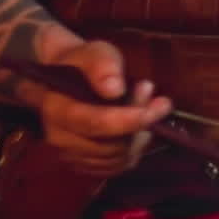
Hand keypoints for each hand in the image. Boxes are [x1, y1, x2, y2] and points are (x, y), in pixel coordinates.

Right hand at [22, 39, 171, 176]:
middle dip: (140, 124)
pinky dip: (133, 151)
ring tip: (151, 111)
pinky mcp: (82, 163)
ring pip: (115, 158)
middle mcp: (60, 137)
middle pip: (109, 144)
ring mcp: (70, 153)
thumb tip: (115, 90)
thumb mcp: (93, 52)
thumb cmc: (81, 62)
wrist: (63, 78)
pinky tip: (141, 129)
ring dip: (140, 137)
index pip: (95, 123)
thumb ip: (102, 66)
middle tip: (160, 101)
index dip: (129, 119)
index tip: (160, 106)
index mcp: (57, 108)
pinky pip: (115, 167)